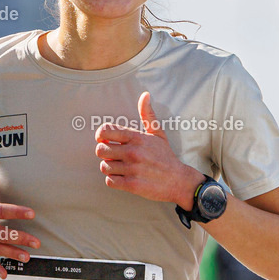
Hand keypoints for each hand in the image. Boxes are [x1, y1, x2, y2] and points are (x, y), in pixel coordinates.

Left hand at [94, 92, 202, 207]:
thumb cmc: (165, 156)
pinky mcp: (132, 185)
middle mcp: (133, 152)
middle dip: (105, 154)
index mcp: (137, 137)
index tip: (105, 141)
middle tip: (114, 156)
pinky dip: (114, 181)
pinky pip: (109, 181)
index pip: (105, 131)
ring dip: (110, 168)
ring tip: (121, 168)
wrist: (178, 181)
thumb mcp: (158, 133)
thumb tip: (145, 94)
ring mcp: (132, 169)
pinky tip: (123, 178)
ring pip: (104, 166)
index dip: (100, 136)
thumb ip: (148, 114)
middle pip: (100, 150)